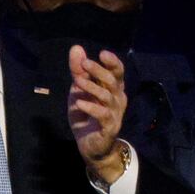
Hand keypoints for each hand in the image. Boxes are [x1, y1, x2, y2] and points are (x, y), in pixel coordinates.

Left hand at [67, 45, 127, 184]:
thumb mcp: (78, 91)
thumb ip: (78, 71)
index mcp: (112, 89)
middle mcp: (117, 99)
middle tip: (84, 63)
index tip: (102, 53)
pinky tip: (79, 103)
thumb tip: (76, 48)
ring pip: (107, 97)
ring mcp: (114, 113)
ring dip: (92, 88)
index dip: (113, 62)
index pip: (118, 72)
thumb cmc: (86, 115)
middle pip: (112, 81)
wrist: (90, 145)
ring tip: (77, 82)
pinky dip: (91, 108)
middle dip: (98, 71)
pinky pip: (103, 115)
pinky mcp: (109, 127)